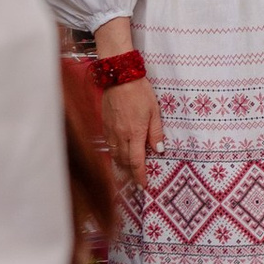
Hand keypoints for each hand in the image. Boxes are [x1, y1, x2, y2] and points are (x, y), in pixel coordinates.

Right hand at [99, 74, 164, 192]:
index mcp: (135, 134)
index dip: (139, 176)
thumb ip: (155, 132)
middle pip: (124, 162)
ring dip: (120, 166)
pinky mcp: (105, 124)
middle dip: (130, 175)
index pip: (136, 162)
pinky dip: (113, 154)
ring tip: (126, 173)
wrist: (119, 77)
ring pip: (114, 155)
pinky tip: (117, 155)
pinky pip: (109, 145)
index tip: (143, 186)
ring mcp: (111, 130)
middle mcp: (121, 135)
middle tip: (135, 183)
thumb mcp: (154, 111)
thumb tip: (158, 150)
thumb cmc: (140, 92)